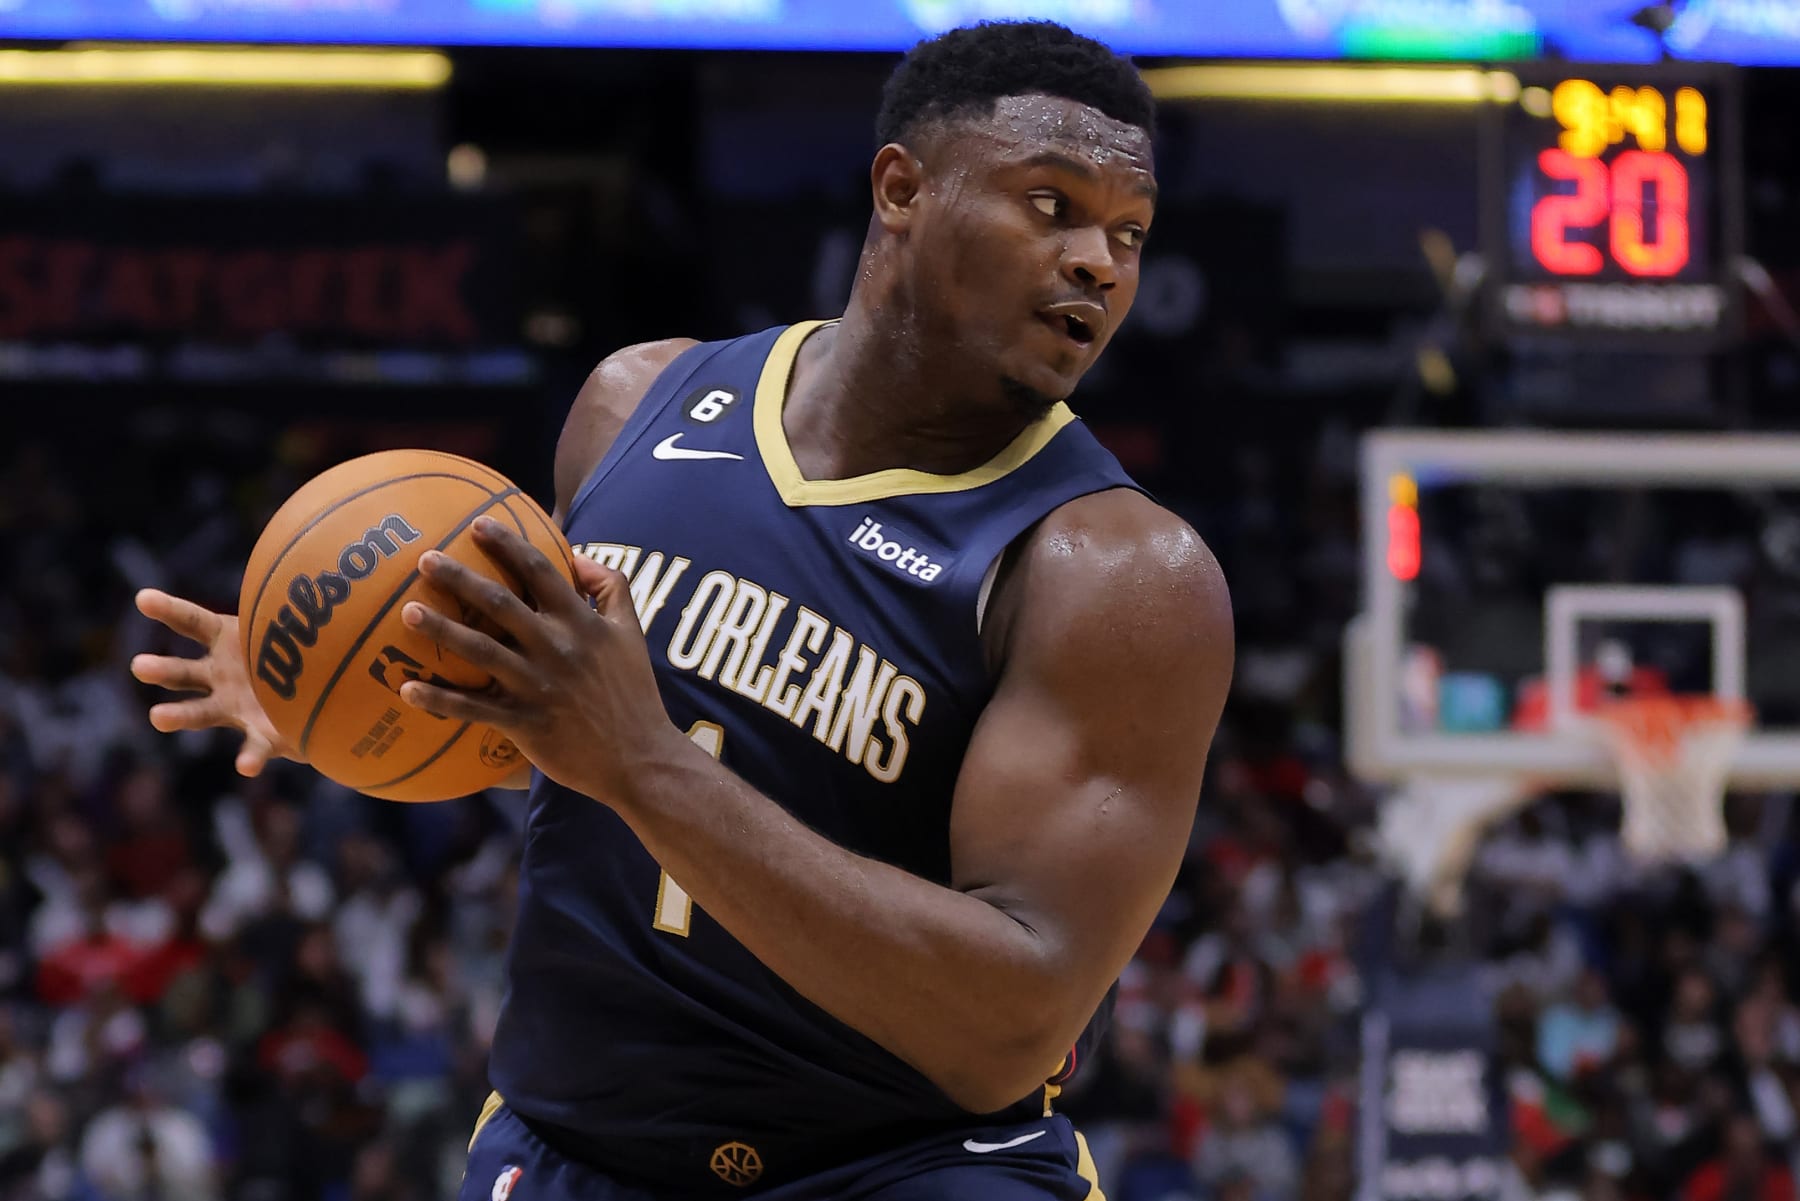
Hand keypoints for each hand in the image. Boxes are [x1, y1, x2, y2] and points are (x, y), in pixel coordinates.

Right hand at [130, 590, 300, 775]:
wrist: (317, 696)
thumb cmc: (299, 649)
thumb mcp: (302, 619)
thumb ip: (307, 597)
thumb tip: (328, 555)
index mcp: (227, 641)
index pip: (192, 622)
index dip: (168, 609)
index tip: (142, 598)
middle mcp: (220, 675)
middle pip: (182, 671)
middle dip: (161, 669)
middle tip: (138, 666)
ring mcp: (235, 708)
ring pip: (200, 712)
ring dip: (178, 715)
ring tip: (157, 717)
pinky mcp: (261, 736)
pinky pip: (254, 749)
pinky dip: (250, 758)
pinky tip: (245, 767)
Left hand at [394, 517, 682, 802]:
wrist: (640, 758)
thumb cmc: (633, 693)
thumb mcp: (631, 632)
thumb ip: (610, 588)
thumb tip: (579, 555)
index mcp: (581, 624)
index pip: (542, 573)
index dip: (509, 545)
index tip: (478, 524)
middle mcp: (556, 649)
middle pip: (501, 604)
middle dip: (462, 579)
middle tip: (426, 558)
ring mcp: (538, 687)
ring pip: (482, 652)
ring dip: (443, 631)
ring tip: (408, 612)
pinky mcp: (525, 723)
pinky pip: (475, 710)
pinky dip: (441, 700)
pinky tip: (408, 689)